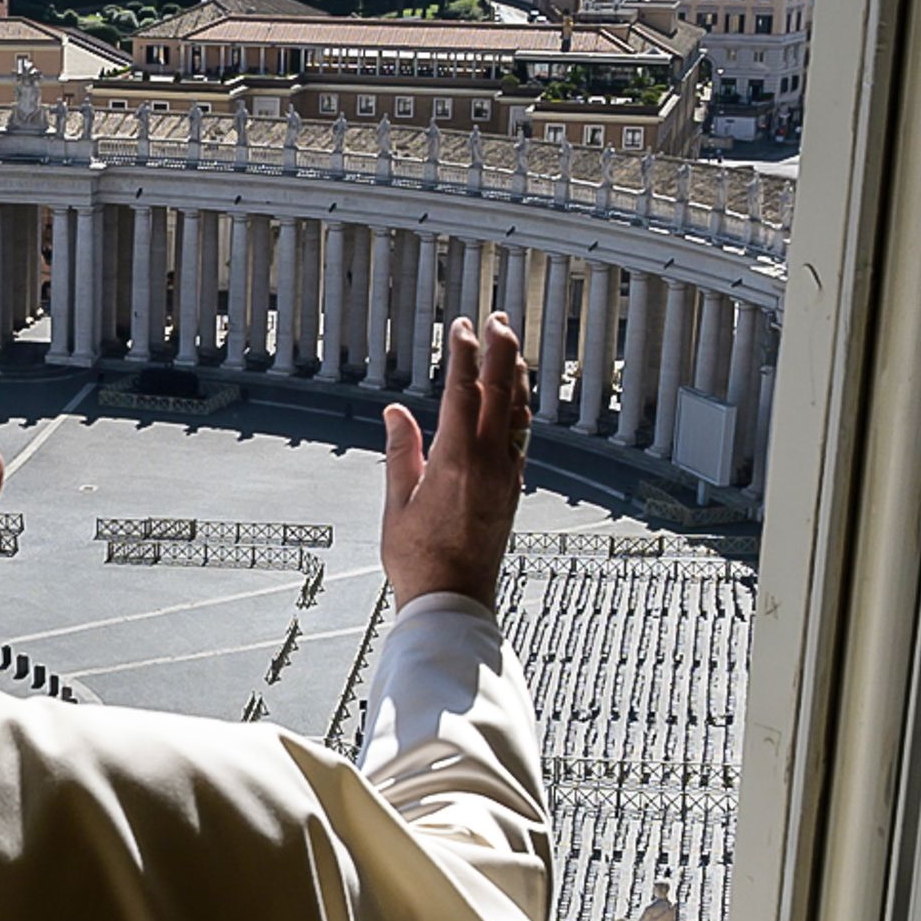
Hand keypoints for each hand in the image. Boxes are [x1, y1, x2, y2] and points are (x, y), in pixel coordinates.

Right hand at [383, 315, 530, 603]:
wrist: (453, 600)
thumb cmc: (421, 560)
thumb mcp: (399, 503)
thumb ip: (401, 452)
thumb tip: (397, 413)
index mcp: (457, 461)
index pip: (463, 391)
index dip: (464, 354)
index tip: (461, 327)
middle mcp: (490, 463)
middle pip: (500, 391)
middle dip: (499, 350)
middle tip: (497, 320)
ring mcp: (507, 475)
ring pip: (518, 412)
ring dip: (515, 375)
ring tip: (511, 348)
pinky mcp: (513, 489)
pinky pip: (523, 437)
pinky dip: (520, 408)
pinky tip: (517, 400)